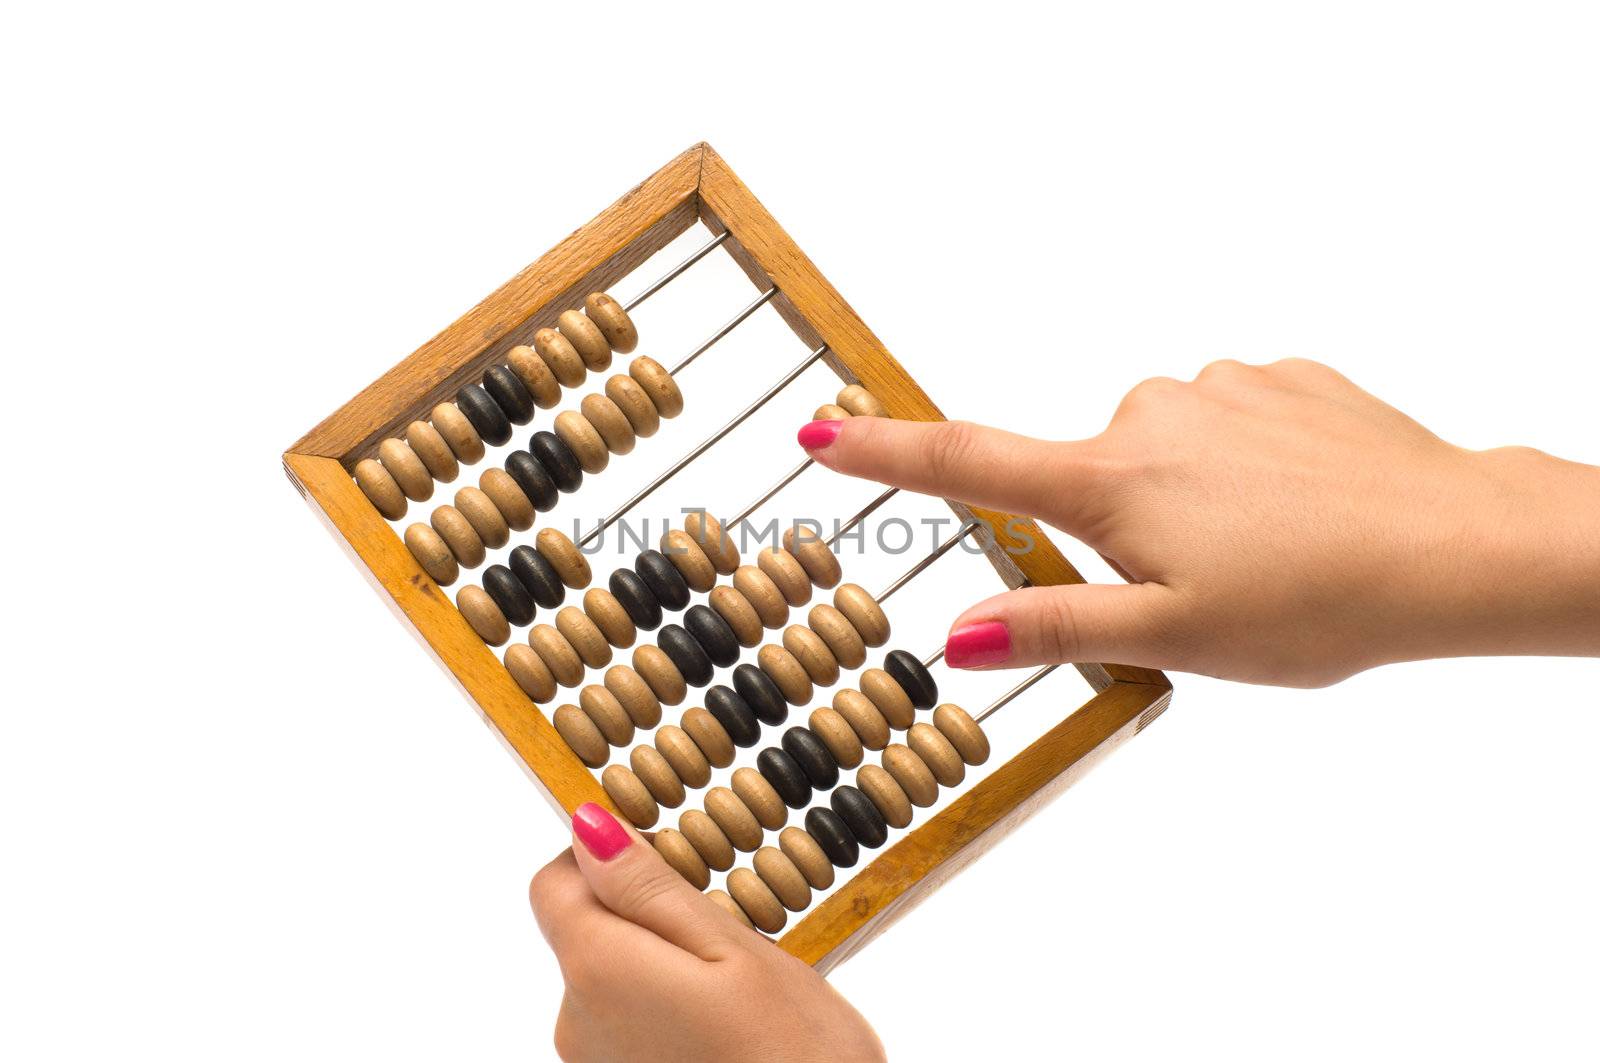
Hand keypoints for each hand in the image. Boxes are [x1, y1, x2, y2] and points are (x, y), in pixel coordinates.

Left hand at [530, 803, 883, 1062]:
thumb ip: (650, 886)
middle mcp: (576, 1022)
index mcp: (598, 969)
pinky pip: (629, 1025)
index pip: (553, 882)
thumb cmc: (792, 1053)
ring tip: (735, 990)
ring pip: (613, 979)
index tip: (668, 858)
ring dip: (662, 968)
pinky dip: (668, 1012)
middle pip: (587, 931)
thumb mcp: (733, 948)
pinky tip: (724, 1029)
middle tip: (726, 931)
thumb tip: (588, 827)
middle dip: (646, 916)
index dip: (604, 857)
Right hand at [799, 359, 1599, 686]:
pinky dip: (1242, 466)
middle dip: (1119, 527)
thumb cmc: (1317, 601)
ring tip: (1262, 553)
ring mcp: (1216, 387)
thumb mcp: (1170, 637)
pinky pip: (1226, 422)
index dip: (884, 454)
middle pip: (1087, 475)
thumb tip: (956, 637)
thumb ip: (1055, 628)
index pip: (968, 462)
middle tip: (1198, 586)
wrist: (1454, 544)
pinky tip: (1296, 508)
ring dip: (1187, 500)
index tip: (817, 432)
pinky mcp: (1277, 376)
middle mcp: (1149, 414)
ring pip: (1163, 451)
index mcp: (1110, 481)